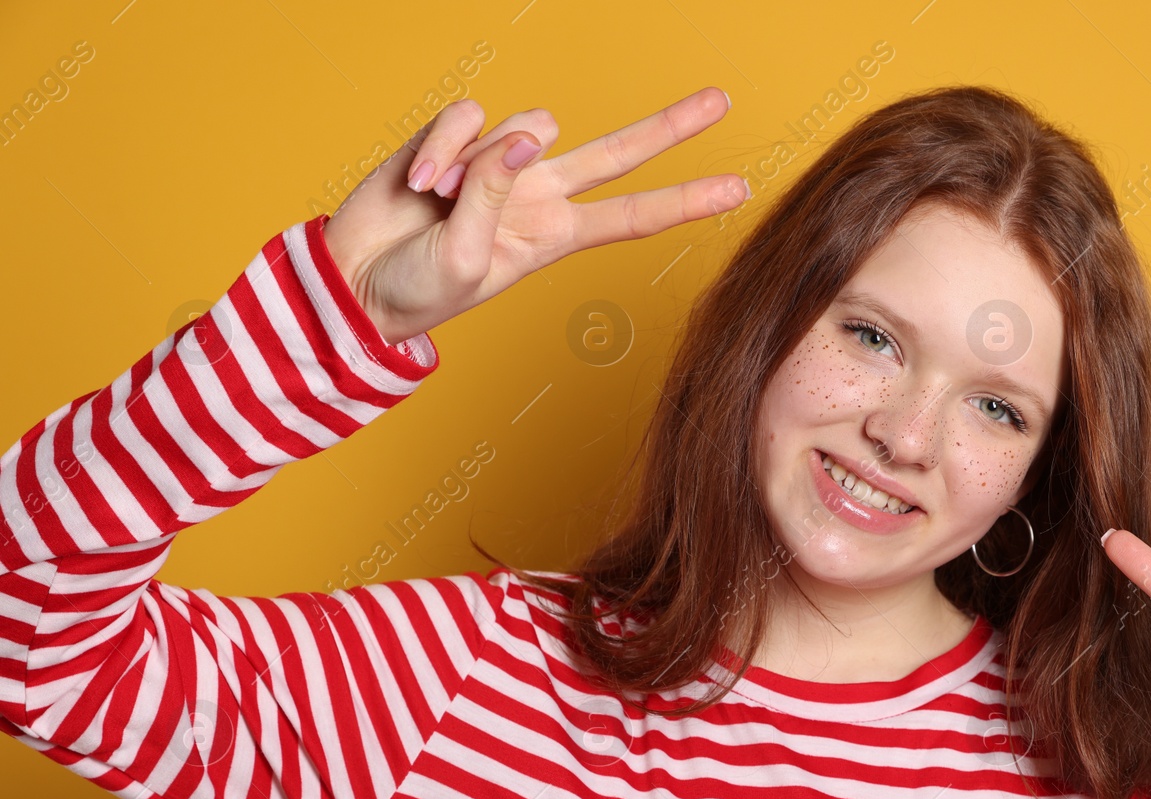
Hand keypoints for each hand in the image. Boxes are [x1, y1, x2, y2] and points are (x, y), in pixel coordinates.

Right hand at [321, 86, 747, 342]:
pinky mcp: (455, 138)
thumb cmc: (418, 289)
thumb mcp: (467, 258)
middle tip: (720, 102)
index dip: (684, 201)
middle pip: (618, 154)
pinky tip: (418, 182)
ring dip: (480, 158)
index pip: (634, 216)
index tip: (737, 189)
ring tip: (438, 199)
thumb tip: (526, 134)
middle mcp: (539, 195)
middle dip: (668, 127)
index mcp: (555, 237)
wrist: (356, 281)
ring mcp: (500, 164)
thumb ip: (497, 193)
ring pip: (529, 123)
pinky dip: (441, 146)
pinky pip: (468, 116)